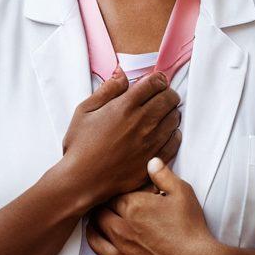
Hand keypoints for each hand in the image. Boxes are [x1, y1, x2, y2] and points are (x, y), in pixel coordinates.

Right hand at [62, 72, 181, 206]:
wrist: (81, 180)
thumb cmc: (80, 145)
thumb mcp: (85, 110)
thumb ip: (107, 89)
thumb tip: (122, 74)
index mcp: (125, 106)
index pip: (153, 83)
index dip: (158, 79)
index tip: (158, 80)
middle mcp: (141, 122)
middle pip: (168, 99)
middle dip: (168, 93)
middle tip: (165, 95)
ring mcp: (149, 142)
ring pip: (173, 119)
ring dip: (172, 112)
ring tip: (165, 112)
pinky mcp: (152, 160)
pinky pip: (174, 142)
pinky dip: (174, 134)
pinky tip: (168, 132)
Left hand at [86, 157, 223, 254]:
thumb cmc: (190, 226)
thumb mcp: (182, 192)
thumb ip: (163, 174)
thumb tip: (150, 161)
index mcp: (134, 205)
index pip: (113, 191)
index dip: (114, 187)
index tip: (117, 184)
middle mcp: (123, 225)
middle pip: (100, 208)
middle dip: (103, 200)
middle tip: (107, 196)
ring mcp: (121, 245)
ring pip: (96, 226)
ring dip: (95, 217)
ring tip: (98, 211)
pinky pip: (98, 248)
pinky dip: (93, 237)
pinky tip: (95, 232)